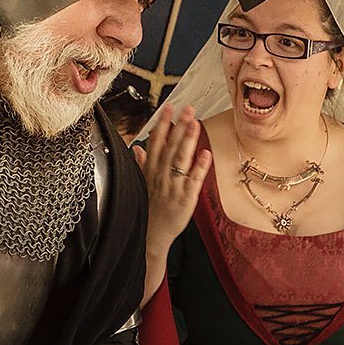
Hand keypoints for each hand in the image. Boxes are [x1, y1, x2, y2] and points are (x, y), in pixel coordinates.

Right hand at [136, 105, 210, 300]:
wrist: (150, 237)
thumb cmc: (147, 209)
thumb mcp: (140, 184)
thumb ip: (141, 164)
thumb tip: (137, 148)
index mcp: (150, 171)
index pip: (156, 143)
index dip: (163, 125)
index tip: (169, 107)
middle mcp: (160, 177)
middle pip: (170, 147)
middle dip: (178, 127)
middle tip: (188, 108)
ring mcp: (173, 188)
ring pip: (180, 161)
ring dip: (188, 141)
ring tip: (195, 124)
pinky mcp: (185, 200)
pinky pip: (193, 181)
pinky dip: (199, 168)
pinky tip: (206, 154)